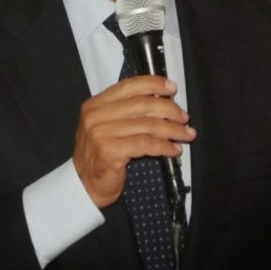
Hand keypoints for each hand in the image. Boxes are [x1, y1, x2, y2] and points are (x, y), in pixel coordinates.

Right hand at [73, 75, 195, 207]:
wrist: (85, 185)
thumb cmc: (101, 156)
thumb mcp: (107, 126)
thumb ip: (127, 112)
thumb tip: (163, 102)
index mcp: (95, 105)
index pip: (128, 86)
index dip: (153, 84)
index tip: (171, 88)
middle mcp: (96, 116)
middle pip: (142, 105)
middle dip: (169, 109)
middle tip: (184, 117)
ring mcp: (101, 133)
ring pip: (147, 125)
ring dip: (172, 129)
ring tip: (186, 134)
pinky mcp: (110, 151)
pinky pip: (146, 144)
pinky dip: (164, 146)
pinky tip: (174, 149)